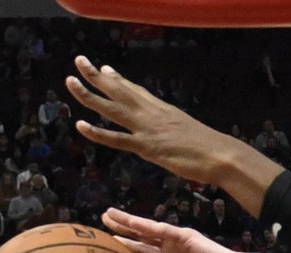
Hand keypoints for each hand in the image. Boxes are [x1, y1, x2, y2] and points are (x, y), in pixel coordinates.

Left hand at [66, 56, 229, 184]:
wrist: (219, 154)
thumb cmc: (210, 147)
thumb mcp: (187, 129)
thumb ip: (173, 125)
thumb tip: (170, 127)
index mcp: (161, 109)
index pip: (135, 90)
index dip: (117, 79)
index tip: (105, 68)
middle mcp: (150, 113)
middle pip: (119, 90)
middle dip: (97, 76)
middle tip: (80, 61)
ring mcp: (146, 128)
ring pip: (111, 108)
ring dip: (89, 94)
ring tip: (71, 82)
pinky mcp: (146, 147)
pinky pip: (116, 138)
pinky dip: (97, 132)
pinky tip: (81, 125)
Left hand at [101, 207, 245, 252]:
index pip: (147, 252)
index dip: (131, 247)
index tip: (114, 244)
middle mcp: (173, 249)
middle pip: (142, 237)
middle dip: (123, 230)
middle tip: (102, 221)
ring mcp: (177, 241)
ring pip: (146, 229)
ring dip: (127, 222)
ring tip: (108, 214)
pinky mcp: (184, 236)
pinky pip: (159, 230)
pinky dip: (144, 226)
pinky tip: (129, 221)